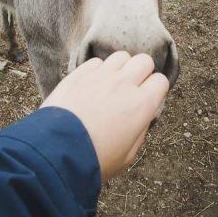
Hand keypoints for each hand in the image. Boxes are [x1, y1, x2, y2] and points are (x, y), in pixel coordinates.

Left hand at [41, 52, 168, 181]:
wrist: (56, 152)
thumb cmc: (95, 160)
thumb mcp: (128, 156)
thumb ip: (140, 131)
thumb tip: (142, 117)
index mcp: (141, 105)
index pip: (161, 81)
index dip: (156, 90)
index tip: (148, 99)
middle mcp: (124, 84)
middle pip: (144, 60)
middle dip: (142, 72)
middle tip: (133, 88)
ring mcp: (100, 76)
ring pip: (121, 56)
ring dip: (121, 68)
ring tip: (113, 83)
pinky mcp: (79, 74)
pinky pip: (96, 61)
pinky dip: (98, 70)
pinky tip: (92, 85)